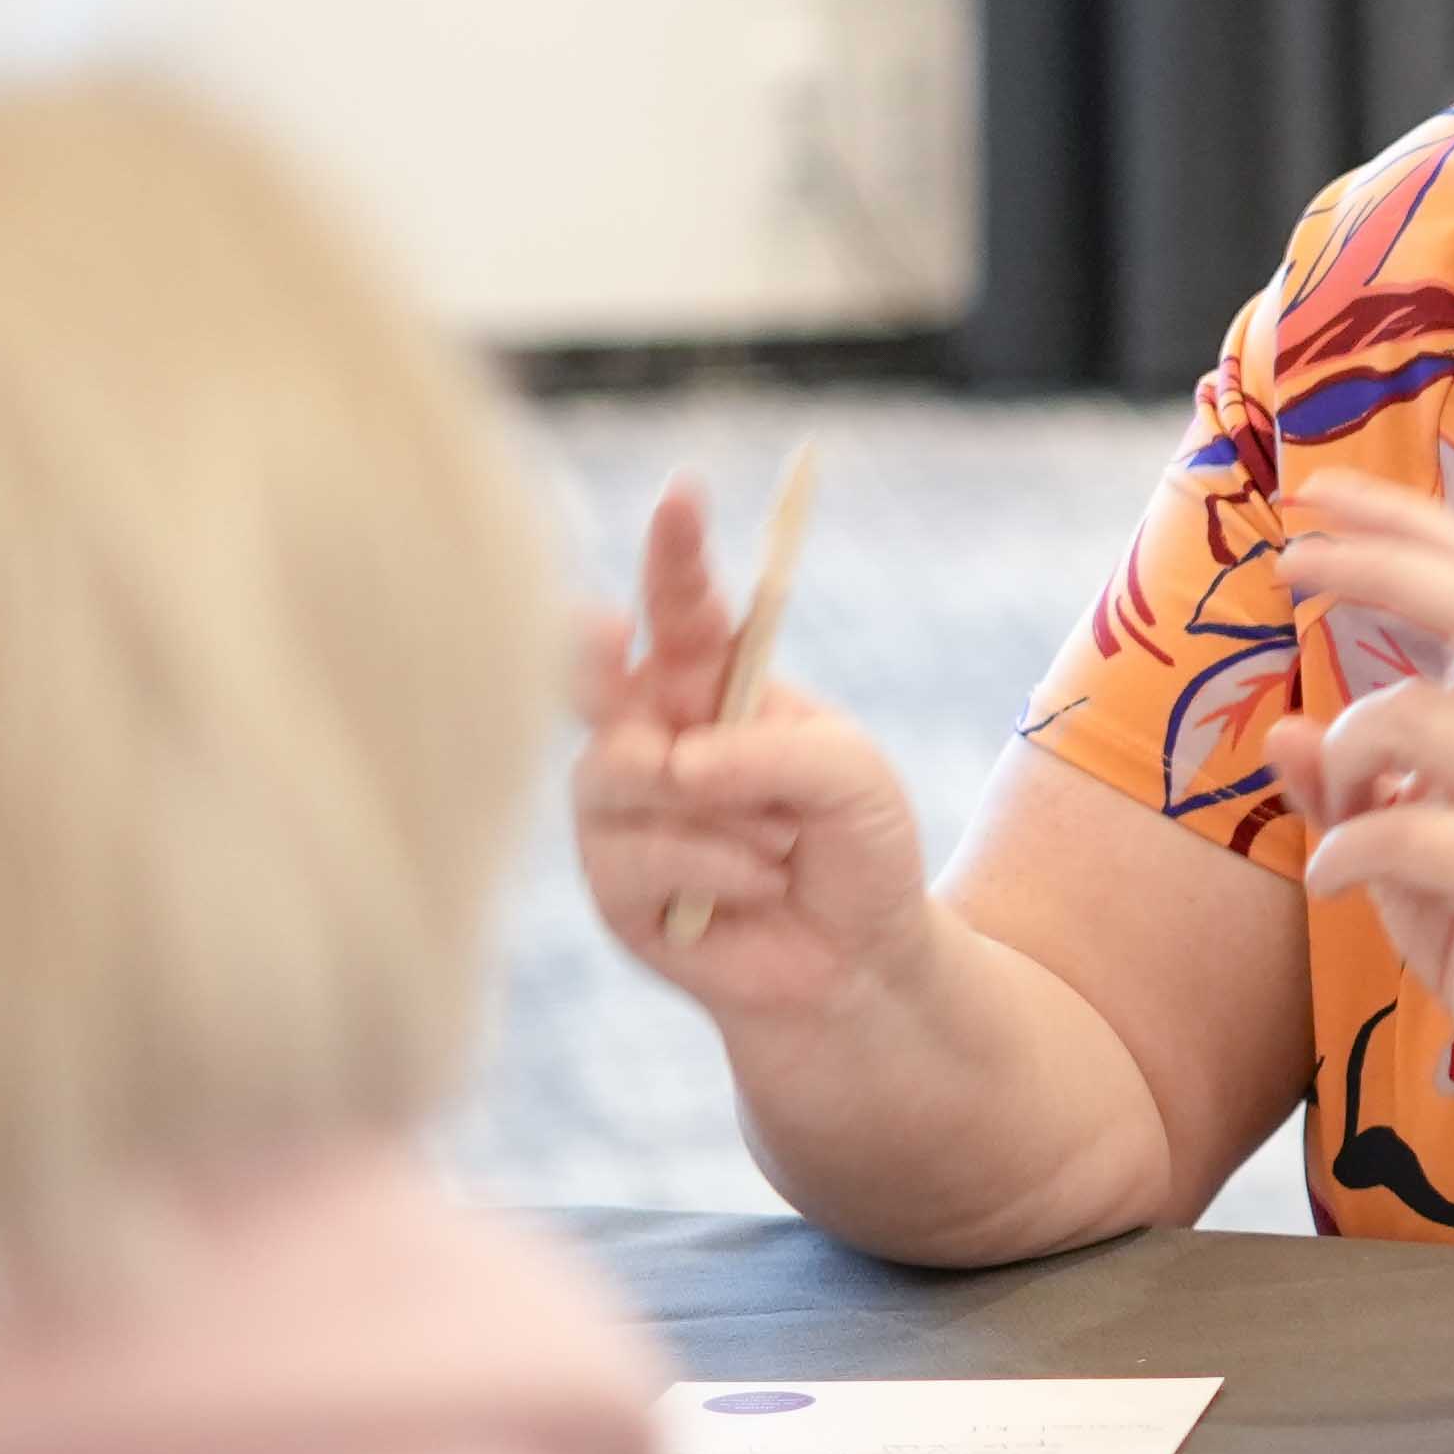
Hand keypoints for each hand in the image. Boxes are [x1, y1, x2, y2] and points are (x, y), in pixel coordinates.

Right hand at [567, 471, 934, 1021]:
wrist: (861, 961)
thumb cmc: (857, 850)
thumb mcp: (852, 775)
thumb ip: (774, 749)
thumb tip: (675, 769)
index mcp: (712, 684)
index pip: (681, 604)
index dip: (677, 550)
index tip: (685, 492)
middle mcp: (651, 734)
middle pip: (594, 674)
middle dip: (592, 651)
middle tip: (608, 631)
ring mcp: (619, 809)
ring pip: (623, 775)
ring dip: (722, 810)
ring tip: (781, 844)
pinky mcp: (612, 885)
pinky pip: (639, 855)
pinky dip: (719, 869)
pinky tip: (760, 889)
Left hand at [1280, 475, 1453, 1115]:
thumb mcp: (1411, 852)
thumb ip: (1351, 789)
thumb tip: (1283, 726)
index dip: (1405, 523)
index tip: (1318, 492)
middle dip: (1382, 566)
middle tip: (1296, 560)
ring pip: (1426, 717)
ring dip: (1351, 743)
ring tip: (1335, 800)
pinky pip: (1415, 834)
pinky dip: (1348, 849)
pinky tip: (1329, 880)